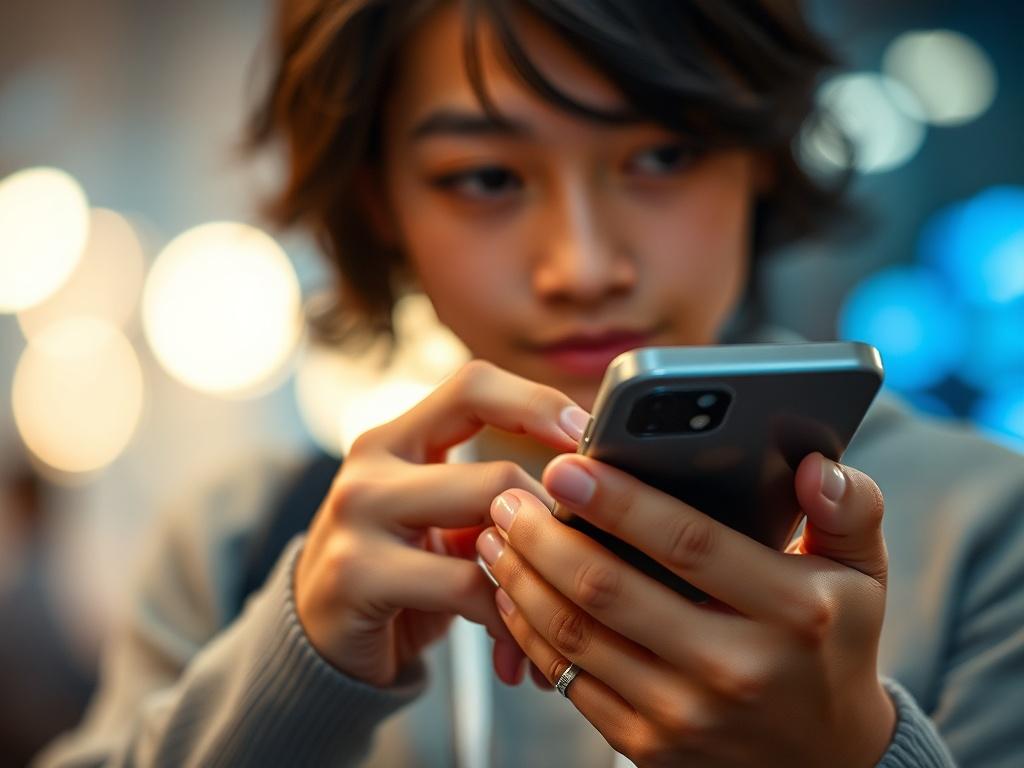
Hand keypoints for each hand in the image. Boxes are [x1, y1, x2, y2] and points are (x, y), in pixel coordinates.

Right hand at [295, 360, 588, 687]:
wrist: (319, 636)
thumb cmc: (397, 570)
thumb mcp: (439, 517)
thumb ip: (491, 492)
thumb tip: (591, 487)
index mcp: (397, 435)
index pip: (475, 385)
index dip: (539, 403)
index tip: (590, 437)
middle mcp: (372, 463)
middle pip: (495, 470)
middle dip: (554, 523)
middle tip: (587, 557)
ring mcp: (358, 515)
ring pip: (486, 523)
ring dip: (539, 573)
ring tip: (563, 609)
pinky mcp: (355, 573)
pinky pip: (465, 587)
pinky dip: (507, 620)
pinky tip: (517, 648)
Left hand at [476, 451, 895, 766]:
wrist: (826, 760)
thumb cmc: (835, 644)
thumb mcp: (863, 575)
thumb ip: (851, 510)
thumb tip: (818, 465)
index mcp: (794, 612)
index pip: (688, 544)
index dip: (618, 502)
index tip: (566, 465)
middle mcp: (737, 669)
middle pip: (609, 591)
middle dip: (544, 536)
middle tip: (508, 497)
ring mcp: (687, 716)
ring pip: (576, 636)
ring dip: (523, 579)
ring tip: (496, 537)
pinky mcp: (648, 745)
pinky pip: (569, 681)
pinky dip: (530, 631)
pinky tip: (511, 592)